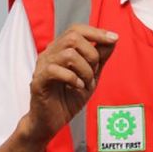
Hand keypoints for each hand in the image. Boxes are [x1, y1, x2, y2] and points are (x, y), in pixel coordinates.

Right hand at [21, 25, 117, 144]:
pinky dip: (73, 79)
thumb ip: (100, 58)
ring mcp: (42, 66)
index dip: (96, 32)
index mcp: (60, 49)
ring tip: (86, 83)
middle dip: (92, 54)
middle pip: (73, 37)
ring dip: (85, 70)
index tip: (114, 38)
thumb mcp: (91, 76)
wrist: (50, 122)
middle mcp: (49, 53)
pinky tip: (77, 87)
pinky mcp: (38, 81)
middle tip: (94, 72)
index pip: (76, 30)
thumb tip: (113, 39)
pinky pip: (55, 71)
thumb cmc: (67, 99)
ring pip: (68, 54)